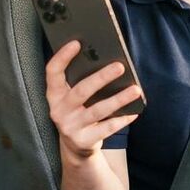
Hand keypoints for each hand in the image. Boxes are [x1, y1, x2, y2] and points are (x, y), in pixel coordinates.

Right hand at [45, 40, 140, 158]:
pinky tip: (134, 112)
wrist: (75, 146)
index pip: (53, 72)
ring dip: (118, 99)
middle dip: (101, 78)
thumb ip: (80, 80)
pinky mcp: (83, 140)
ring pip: (97, 110)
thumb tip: (105, 58)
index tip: (77, 43)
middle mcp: (59, 110)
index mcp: (54, 94)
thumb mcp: (72, 97)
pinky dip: (121, 119)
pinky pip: (106, 128)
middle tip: (120, 66)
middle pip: (81, 91)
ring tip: (136, 89)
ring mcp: (70, 126)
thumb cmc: (78, 111)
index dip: (62, 57)